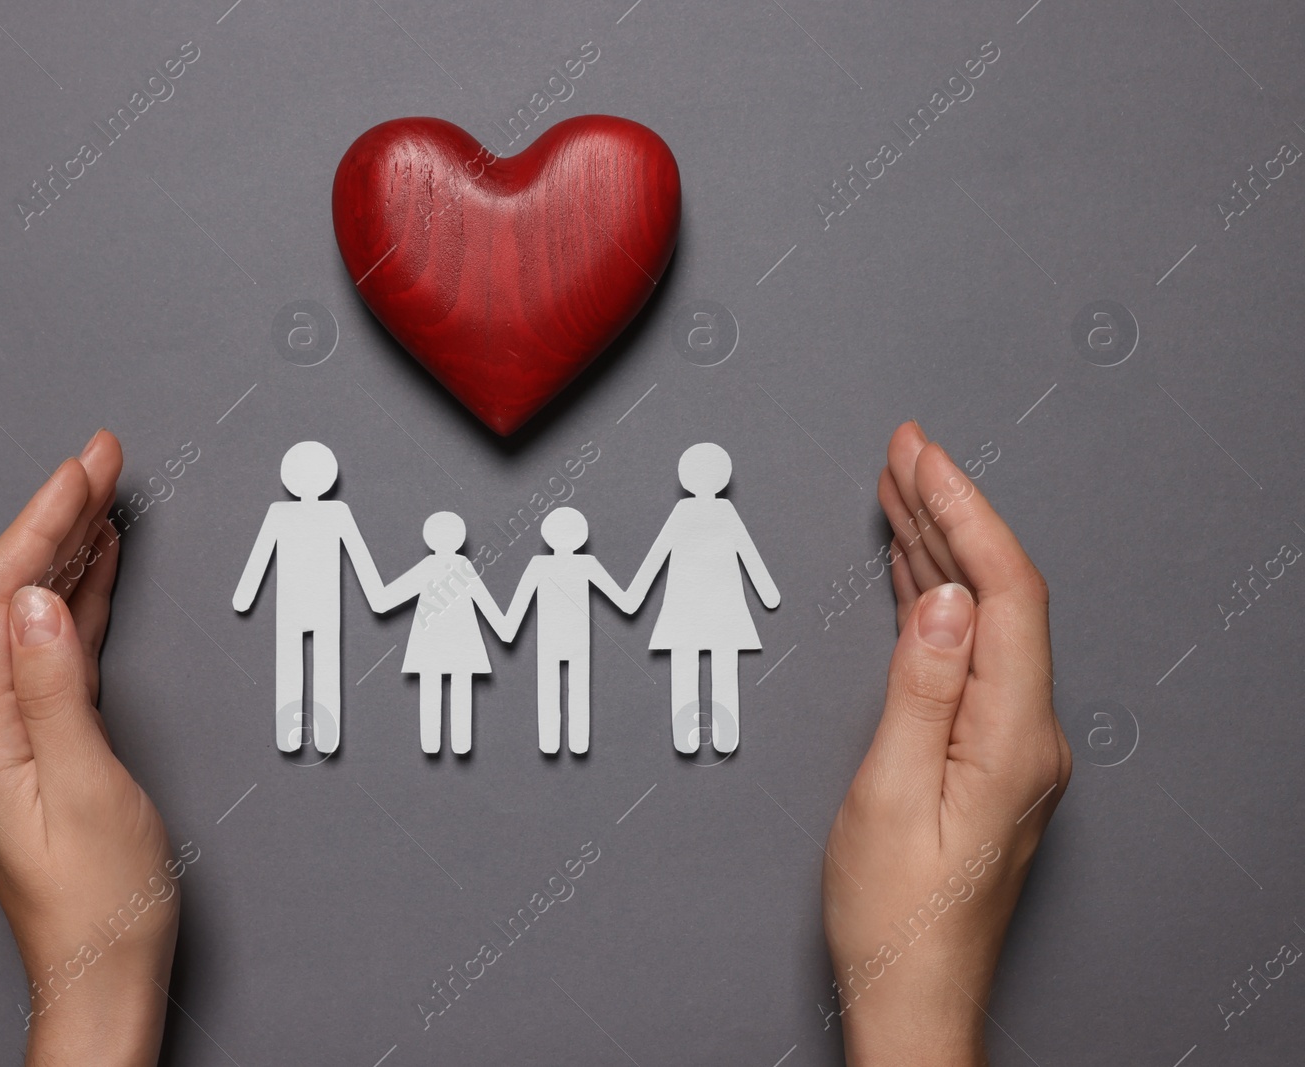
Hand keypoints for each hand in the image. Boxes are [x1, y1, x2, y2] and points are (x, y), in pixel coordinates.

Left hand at [0, 430, 179, 1066]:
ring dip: (69, 553)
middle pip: (9, 596)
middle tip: (101, 461)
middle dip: (57, 519)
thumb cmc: (100, 901)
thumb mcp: (86, 788)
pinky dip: (80, 601)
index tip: (82, 468)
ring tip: (105, 498)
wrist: (105, 970)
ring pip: (32, 617)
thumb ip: (57, 688)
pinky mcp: (41, 745)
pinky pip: (55, 649)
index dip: (42, 522)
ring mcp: (9, 736)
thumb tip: (36, 600)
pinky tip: (99, 574)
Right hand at [821, 421, 1070, 1065]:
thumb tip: (937, 598)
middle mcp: (1026, 735)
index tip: (924, 459)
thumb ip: (918, 690)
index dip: (964, 515)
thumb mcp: (886, 797)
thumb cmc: (895, 915)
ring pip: (979, 619)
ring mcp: (1009, 744)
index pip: (1002, 594)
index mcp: (1012, 738)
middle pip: (995, 595)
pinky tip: (910, 573)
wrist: (912, 991)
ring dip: (939, 549)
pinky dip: (932, 601)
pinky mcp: (985, 754)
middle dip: (949, 512)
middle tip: (905, 452)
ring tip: (899, 489)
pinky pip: (965, 654)